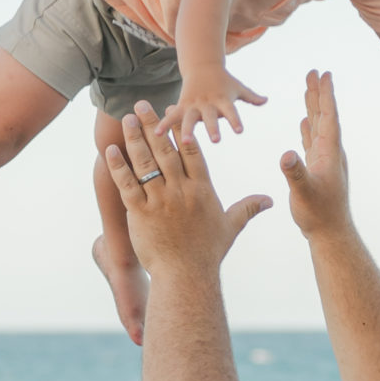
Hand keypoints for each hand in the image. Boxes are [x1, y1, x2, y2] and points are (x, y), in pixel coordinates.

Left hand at [105, 103, 272, 274]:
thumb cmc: (208, 253)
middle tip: (142, 104)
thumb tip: (269, 200)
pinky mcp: (141, 213)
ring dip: (135, 138)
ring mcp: (161, 201)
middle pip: (166, 150)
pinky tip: (110, 151)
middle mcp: (182, 190)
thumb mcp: (231, 226)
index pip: (191, 151)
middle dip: (154, 124)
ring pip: (146, 163)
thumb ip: (248, 208)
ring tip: (127, 119)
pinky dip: (119, 167)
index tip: (173, 112)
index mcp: (202, 189)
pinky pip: (128, 185)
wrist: (187, 276)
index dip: (181, 129)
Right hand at [163, 68, 266, 145]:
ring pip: (189, 118)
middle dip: (213, 127)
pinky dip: (164, 124)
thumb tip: (266, 100)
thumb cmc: (224, 81)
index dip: (235, 120)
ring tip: (186, 141)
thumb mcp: (238, 87)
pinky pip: (171, 116)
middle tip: (216, 140)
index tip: (239, 131)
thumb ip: (252, 97)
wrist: (202, 65)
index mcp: (223, 100)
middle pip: (211, 116)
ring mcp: (193, 105)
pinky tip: (156, 134)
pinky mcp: (181, 105)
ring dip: (188, 129)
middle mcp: (208, 103)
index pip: (231, 111)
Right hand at [281, 70, 353, 239]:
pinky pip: (313, 140)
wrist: (329, 232)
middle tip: (315, 71)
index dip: (325, 95)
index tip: (324, 75)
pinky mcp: (317, 168)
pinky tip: (306, 121)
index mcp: (329, 152)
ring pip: (318, 125)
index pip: (328, 117)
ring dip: (314, 106)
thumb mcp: (304, 193)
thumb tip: (286, 155)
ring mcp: (324, 159)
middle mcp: (329, 152)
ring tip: (309, 88)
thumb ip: (295, 173)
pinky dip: (309, 127)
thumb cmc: (318, 214)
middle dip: (318, 93)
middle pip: (323, 115)